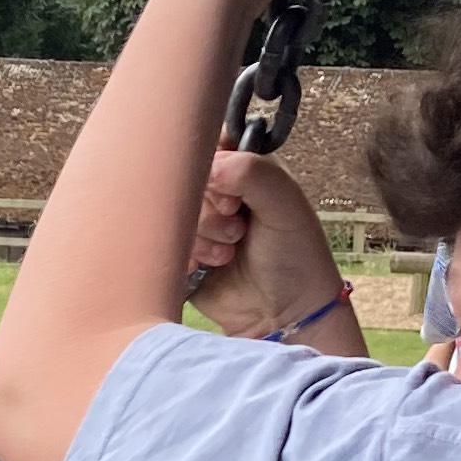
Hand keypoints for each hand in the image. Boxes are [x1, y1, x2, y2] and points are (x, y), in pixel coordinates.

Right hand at [185, 151, 345, 337]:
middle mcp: (222, 194)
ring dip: (202, 236)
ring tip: (228, 254)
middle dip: (210, 208)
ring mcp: (200, 225)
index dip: (213, 163)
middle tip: (237, 226)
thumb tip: (209, 166)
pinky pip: (164, 241)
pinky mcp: (182, 253)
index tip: (229, 188)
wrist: (284, 316)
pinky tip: (208, 268)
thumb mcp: (285, 204)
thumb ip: (251, 172)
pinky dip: (185, 254)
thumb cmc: (296, 257)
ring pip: (174, 212)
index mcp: (248, 171)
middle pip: (187, 179)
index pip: (213, 144)